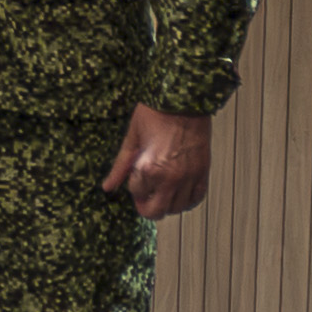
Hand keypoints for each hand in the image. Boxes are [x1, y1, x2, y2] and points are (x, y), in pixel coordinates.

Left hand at [101, 105, 211, 219]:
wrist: (183, 99)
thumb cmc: (156, 112)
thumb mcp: (132, 138)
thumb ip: (120, 166)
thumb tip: (108, 186)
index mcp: (149, 168)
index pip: (137, 194)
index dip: (133, 186)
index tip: (135, 176)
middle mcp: (170, 177)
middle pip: (156, 212)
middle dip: (146, 206)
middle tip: (144, 193)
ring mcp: (189, 176)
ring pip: (176, 208)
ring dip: (166, 203)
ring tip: (161, 188)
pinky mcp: (203, 171)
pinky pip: (196, 198)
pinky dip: (187, 199)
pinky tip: (178, 191)